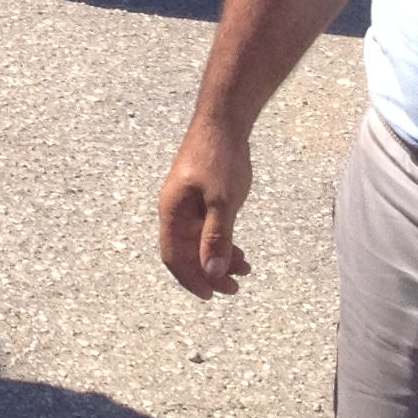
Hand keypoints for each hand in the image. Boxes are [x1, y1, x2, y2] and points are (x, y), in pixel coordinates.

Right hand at [157, 121, 252, 297]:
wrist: (223, 122)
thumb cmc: (220, 158)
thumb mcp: (222, 203)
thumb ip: (216, 238)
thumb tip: (212, 273)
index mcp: (172, 212)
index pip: (174, 257)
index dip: (191, 279)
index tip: (212, 296)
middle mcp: (175, 210)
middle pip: (186, 252)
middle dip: (209, 273)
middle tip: (234, 288)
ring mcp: (188, 203)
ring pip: (199, 241)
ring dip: (218, 258)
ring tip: (245, 269)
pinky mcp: (201, 196)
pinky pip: (206, 228)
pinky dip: (221, 242)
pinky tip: (239, 249)